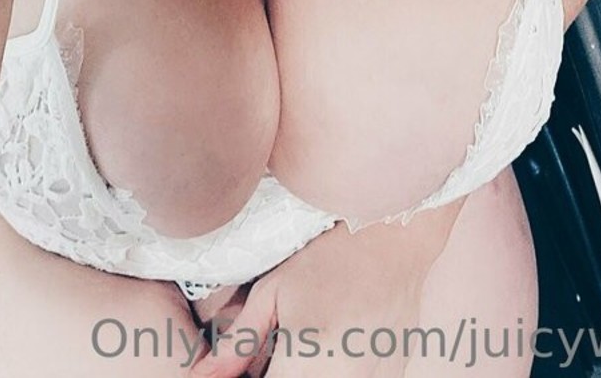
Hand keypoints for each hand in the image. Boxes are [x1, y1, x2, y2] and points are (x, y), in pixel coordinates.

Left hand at [188, 209, 455, 376]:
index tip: (249, 367)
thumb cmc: (330, 256)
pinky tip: (334, 345)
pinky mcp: (393, 376)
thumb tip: (204, 374)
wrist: (396, 237)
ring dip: (308, 372)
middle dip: (280, 374)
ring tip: (306, 345)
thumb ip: (240, 340)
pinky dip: (336, 369)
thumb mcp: (275, 290)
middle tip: (277, 352)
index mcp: (308, 362)